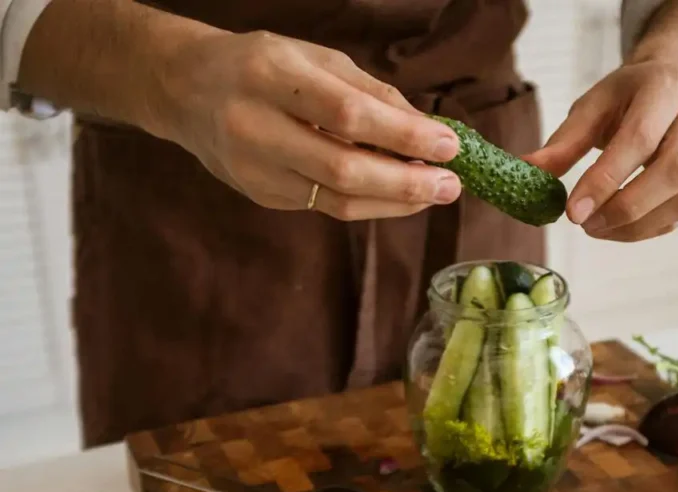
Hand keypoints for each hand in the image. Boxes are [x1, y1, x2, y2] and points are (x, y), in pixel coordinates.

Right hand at [156, 30, 461, 219]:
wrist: (186, 91)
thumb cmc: (261, 66)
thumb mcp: (315, 58)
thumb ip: (371, 94)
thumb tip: (428, 131)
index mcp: (270, 76)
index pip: (348, 116)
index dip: (403, 136)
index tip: (448, 145)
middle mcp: (256, 127)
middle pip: (343, 172)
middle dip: (406, 183)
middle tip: (451, 185)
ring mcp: (255, 170)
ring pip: (337, 201)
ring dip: (394, 202)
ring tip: (434, 193)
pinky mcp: (262, 196)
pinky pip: (326, 207)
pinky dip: (369, 203)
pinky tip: (398, 194)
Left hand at [525, 60, 677, 241]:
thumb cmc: (630, 97)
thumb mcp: (594, 105)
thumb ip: (565, 141)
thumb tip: (529, 170)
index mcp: (667, 88)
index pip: (640, 138)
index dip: (606, 180)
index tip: (573, 212)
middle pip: (673, 172)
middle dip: (625, 207)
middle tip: (586, 225)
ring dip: (638, 225)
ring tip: (598, 229)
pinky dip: (649, 228)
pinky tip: (620, 228)